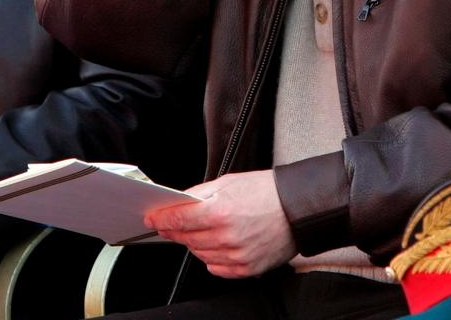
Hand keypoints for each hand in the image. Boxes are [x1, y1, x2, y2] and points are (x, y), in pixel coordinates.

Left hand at [145, 169, 296, 277]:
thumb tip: (177, 203)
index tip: (152, 219)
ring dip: (195, 243)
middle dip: (176, 231)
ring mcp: (236, 255)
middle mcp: (226, 236)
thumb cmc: (267, 192)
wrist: (298, 208)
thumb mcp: (230, 182)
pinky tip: (219, 243)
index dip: (161, 219)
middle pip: (186, 239)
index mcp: (220, 211)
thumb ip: (200, 194)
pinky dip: (212, 257)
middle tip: (174, 223)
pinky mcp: (246, 268)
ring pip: (199, 254)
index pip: (178, 220)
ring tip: (207, 229)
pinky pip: (216, 268)